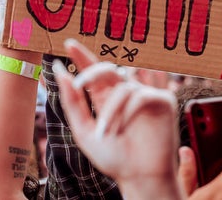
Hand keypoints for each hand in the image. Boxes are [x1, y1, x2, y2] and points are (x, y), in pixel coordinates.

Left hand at [54, 39, 179, 194]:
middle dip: (90, 71)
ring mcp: (144, 95)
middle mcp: (125, 94)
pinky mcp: (162, 101)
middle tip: (78, 84)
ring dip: (110, 111)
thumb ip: (72, 102)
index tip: (68, 43)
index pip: (94, 71)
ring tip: (106, 134)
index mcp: (106, 99)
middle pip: (107, 69)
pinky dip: (128, 111)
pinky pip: (140, 95)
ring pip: (121, 87)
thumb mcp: (83, 130)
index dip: (82, 56)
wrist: (139, 178)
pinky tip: (124, 128)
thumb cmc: (114, 158)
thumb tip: (59, 70)